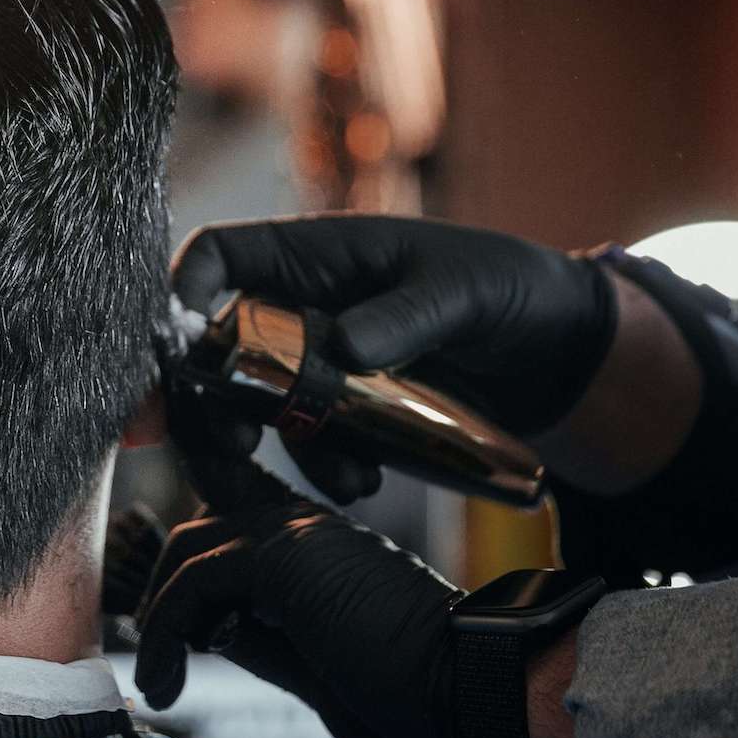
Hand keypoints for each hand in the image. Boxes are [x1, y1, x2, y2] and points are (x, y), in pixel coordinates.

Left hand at [134, 500, 460, 737]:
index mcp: (318, 547)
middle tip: (156, 664)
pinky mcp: (281, 556)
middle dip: (163, 595)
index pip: (229, 534)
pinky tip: (166, 681)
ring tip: (158, 680)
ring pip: (190, 549)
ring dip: (160, 616)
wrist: (469, 693)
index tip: (163, 642)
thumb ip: (256, 636)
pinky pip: (195, 581)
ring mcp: (293, 532)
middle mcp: (303, 526)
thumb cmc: (411, 696)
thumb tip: (201, 630)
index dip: (187, 578)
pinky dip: (166, 630)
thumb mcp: (310, 664)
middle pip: (199, 535)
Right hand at [171, 215, 616, 498]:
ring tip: (334, 477)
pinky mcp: (343, 413)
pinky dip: (324, 470)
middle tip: (221, 448)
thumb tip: (343, 346)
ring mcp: (318, 363)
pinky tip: (365, 483)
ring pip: (254, 407)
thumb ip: (409, 313)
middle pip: (215, 347)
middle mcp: (301, 307)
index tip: (177, 345)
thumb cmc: (511, 289)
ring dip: (273, 450)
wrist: (560, 356)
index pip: (217, 258)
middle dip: (205, 400)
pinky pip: (307, 444)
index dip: (181, 294)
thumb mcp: (467, 291)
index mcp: (315, 255)